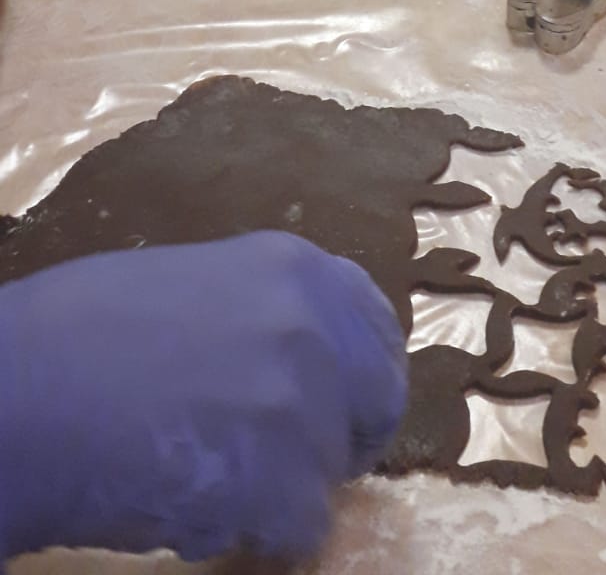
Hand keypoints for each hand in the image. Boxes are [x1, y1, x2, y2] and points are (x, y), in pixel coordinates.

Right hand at [0, 232, 406, 561]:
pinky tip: (188, 502)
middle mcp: (313, 324)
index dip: (356, 376)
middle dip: (337, 438)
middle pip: (376, 402)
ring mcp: (302, 401)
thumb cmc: (77, 335)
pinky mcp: (282, 480)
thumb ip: (261, 316)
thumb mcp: (193, 287)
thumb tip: (298, 362)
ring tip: (196, 470)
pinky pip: (298, 528)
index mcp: (293, 268)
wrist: (20, 394)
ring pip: (327, 474)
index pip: (376, 328)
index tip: (336, 405)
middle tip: (278, 461)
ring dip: (276, 490)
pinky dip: (250, 532)